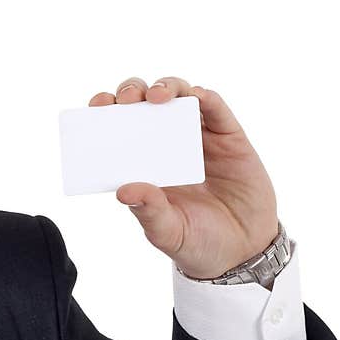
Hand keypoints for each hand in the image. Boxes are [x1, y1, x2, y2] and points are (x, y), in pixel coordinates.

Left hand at [90, 76, 278, 278]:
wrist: (242, 252)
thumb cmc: (197, 242)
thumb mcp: (167, 232)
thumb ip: (148, 211)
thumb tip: (123, 190)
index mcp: (144, 163)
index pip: (119, 127)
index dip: (107, 110)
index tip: (96, 107)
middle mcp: (168, 143)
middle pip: (146, 103)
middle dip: (132, 92)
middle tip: (127, 100)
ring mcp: (200, 138)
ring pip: (181, 97)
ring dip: (166, 87)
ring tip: (157, 97)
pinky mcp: (230, 138)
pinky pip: (217, 110)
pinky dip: (206, 97)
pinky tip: (197, 96)